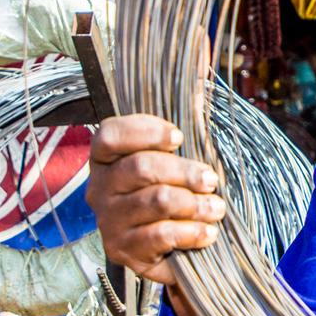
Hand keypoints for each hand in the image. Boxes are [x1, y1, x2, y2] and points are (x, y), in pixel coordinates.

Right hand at [86, 114, 225, 286]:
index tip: (179, 137)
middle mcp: (99, 188)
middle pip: (141, 167)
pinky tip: (207, 232)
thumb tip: (201, 65)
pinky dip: (190, 232)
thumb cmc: (170, 191)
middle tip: (210, 180)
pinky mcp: (122, 250)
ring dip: (195, 204)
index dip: (146, 132)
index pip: (110, 135)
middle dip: (185, 171)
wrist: (166, 248)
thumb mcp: (172, 155)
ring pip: (156, 201)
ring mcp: (108, 220)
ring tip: (216, 208)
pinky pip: (160, 236)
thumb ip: (182, 114)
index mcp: (105, 159)